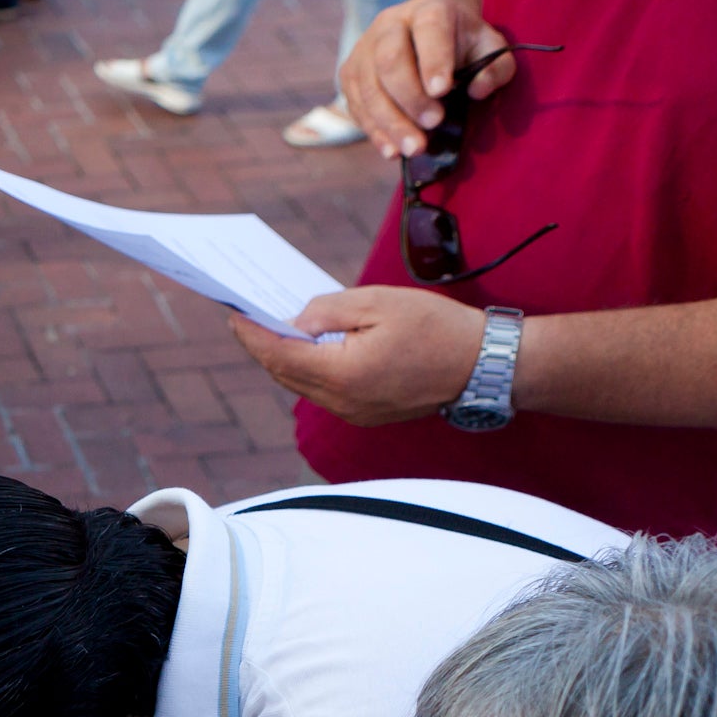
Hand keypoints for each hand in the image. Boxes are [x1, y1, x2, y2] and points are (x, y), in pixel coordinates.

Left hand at [229, 289, 486, 424]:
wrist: (484, 365)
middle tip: (245, 317)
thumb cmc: (436, 327)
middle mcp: (342, 402)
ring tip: (270, 329)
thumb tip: (294, 322)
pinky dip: (308, 369)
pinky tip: (306, 347)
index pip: (279, 355)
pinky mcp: (365, 414)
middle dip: (262, 345)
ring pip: (302, 384)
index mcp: (342, 374)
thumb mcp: (379, 303)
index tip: (233, 314)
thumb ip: (328, 310)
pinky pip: (323, 391)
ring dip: (284, 358)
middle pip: (284, 373)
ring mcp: (353, 413)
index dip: (251, 334)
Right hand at [340, 0, 514, 159]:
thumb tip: (478, 89)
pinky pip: (356, 105)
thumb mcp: (489, 48)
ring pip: (369, 88)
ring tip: (414, 148)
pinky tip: (392, 150)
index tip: (443, 91)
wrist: (428, 33)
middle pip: (390, 60)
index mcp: (428, 9)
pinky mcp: (349, 74)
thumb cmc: (462, 43)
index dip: (433, 60)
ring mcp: (363, 49)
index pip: (428, 30)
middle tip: (434, 123)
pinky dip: (375, 131)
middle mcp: (389, 24)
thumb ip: (496, 66)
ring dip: (391, 122)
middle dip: (410, 97)